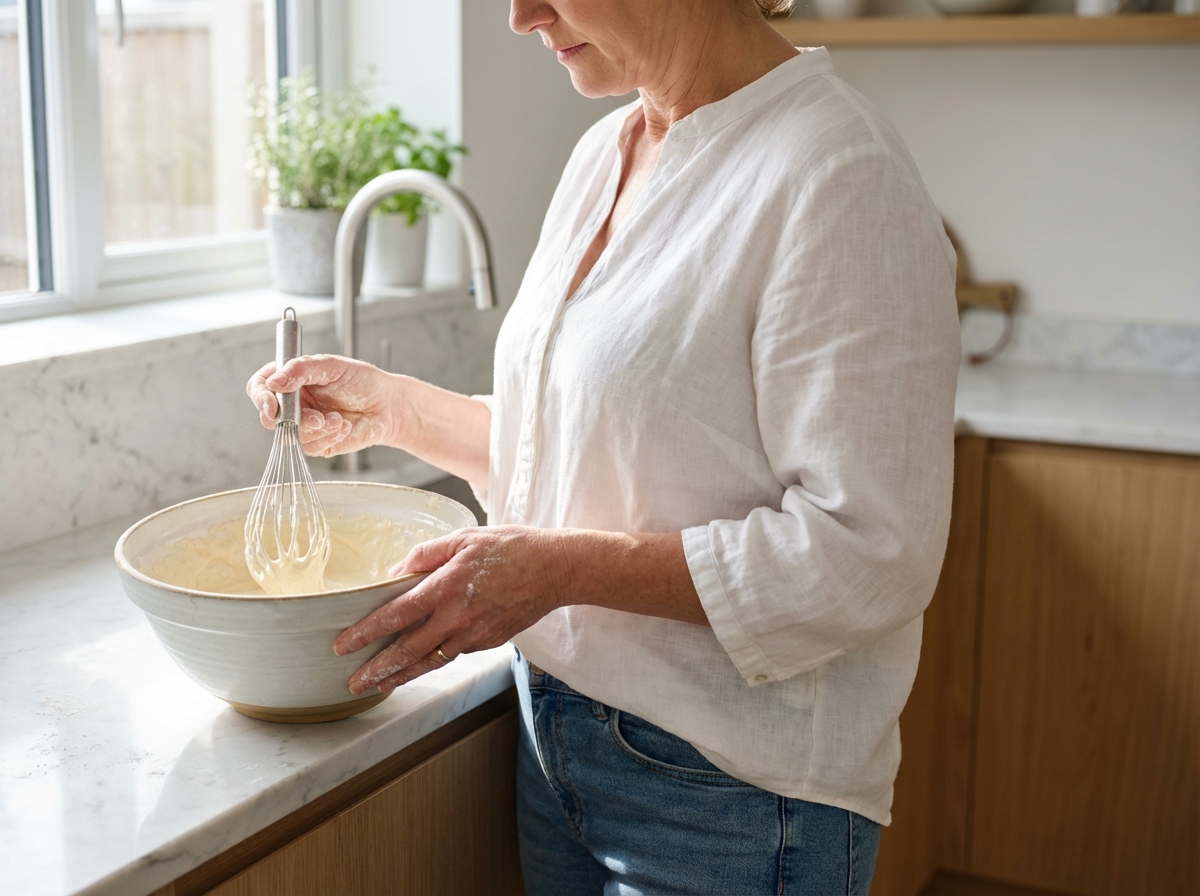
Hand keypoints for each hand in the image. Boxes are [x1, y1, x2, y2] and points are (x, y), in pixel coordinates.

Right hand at [246, 354, 402, 457]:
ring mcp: (303, 425)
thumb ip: (302, 369)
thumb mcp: (332, 366)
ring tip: (339, 418)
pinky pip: (310, 447)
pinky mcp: (317, 443)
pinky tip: (344, 426)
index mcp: (290, 379)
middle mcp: (293, 403)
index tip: (273, 406)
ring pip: (290, 435)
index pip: (260, 387)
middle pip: (269, 417)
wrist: (388, 405)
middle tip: (317, 417)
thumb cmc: (362, 381)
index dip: (261, 397)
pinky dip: (329, 437)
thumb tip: (274, 382)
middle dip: (291, 420)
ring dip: (317, 428)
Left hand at [333, 526, 566, 693]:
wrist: (556, 569)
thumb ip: (426, 554)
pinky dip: (432, 663)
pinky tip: (417, 665)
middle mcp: (458, 617)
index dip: (367, 632)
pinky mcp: (489, 642)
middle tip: (352, 682)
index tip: (344, 645)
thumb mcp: (464, 537)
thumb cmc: (511, 547)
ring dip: (401, 675)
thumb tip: (395, 572)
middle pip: (408, 649)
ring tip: (378, 685)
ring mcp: (475, 634)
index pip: (397, 614)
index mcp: (447, 586)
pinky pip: (453, 654)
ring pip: (430, 661)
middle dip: (377, 668)